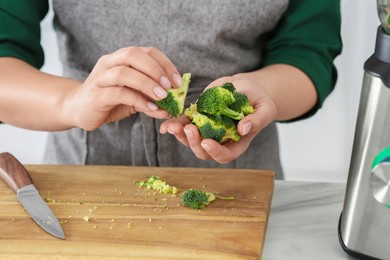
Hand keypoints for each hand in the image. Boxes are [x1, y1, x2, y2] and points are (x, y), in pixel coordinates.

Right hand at [64, 47, 182, 130]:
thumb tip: (170, 109)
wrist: (77, 109)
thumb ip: (150, 100)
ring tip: (162, 96)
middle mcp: (109, 63)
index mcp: (120, 59)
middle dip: (155, 69)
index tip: (178, 81)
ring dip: (147, 83)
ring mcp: (101, 78)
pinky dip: (138, 100)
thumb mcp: (134, 99)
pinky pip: (119, 93)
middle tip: (170, 86)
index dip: (165, 64)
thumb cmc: (108, 100)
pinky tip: (151, 107)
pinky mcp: (96, 95)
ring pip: (124, 73)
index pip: (146, 51)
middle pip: (132, 54)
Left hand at [160, 75, 276, 163]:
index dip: (215, 152)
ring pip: (190, 141)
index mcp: (237, 143)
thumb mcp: (265, 108)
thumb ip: (258, 120)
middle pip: (203, 151)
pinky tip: (166, 124)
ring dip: (180, 135)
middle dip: (193, 143)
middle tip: (188, 128)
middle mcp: (220, 140)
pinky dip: (174, 125)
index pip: (225, 155)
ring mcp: (206, 131)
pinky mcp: (197, 119)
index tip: (206, 142)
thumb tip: (243, 129)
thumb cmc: (258, 99)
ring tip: (173, 126)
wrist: (245, 87)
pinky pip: (183, 126)